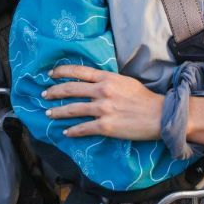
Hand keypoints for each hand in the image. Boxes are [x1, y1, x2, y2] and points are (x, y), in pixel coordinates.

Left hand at [42, 64, 163, 140]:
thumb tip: (93, 81)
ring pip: (73, 109)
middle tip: (44, 95)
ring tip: (49, 114)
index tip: (50, 75)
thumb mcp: (124, 81)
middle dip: (54, 92)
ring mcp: (103, 109)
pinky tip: (66, 132)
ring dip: (58, 112)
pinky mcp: (106, 126)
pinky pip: (83, 128)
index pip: (78, 71)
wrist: (159, 115)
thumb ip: (107, 80)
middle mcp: (102, 91)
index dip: (61, 72)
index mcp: (107, 78)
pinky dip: (72, 131)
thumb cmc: (144, 98)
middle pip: (71, 89)